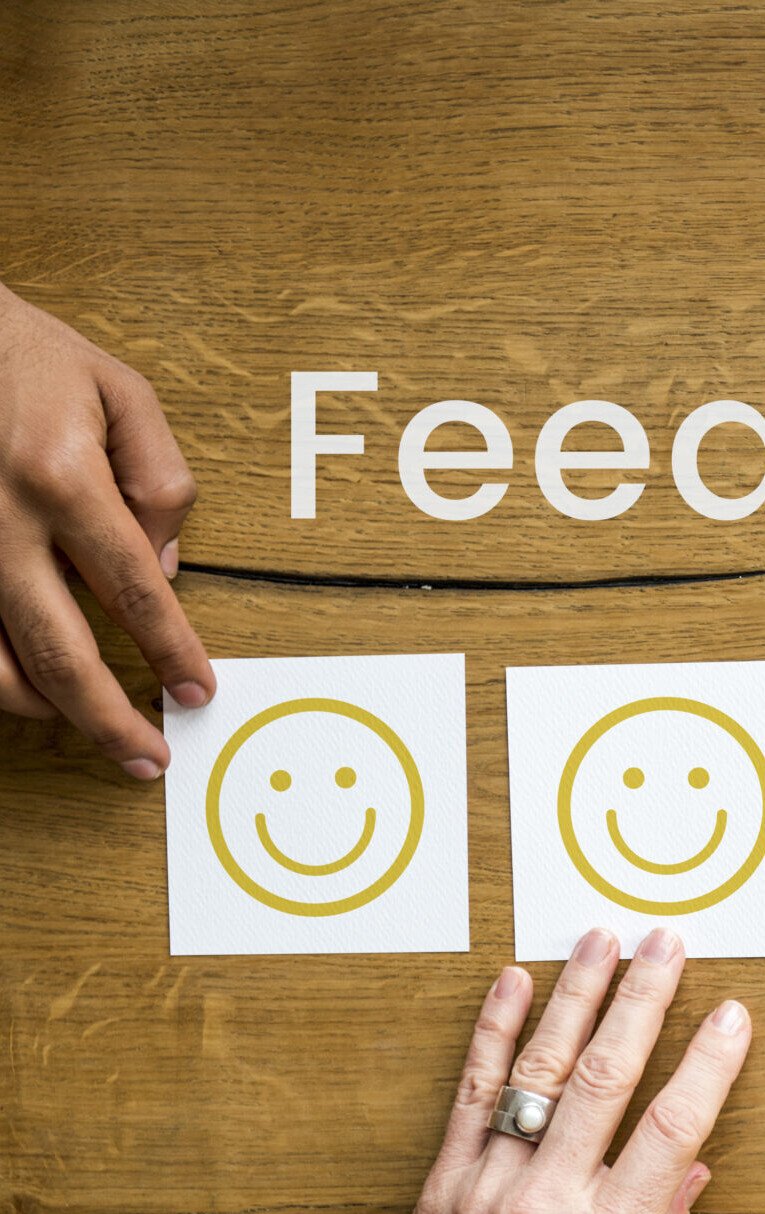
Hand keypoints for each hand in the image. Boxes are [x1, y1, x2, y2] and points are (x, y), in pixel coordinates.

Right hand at [0, 283, 213, 777]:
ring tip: (89, 726)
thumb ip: (160, 479)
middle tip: (148, 759)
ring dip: (46, 709)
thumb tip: (168, 567)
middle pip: (61, 651)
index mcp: (62, 478)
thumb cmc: (25, 355)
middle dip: (109, 719)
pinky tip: (28, 690)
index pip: (136, 591)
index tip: (197, 691)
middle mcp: (0, 521)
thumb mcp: (119, 391)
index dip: (172, 651)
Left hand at [260, 928, 749, 1213]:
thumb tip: (693, 1166)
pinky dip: (492, 1029)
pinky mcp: (445, 1175)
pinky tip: (512, 981)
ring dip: (575, 995)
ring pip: (541, 1069)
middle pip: (607, 1079)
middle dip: (643, 1000)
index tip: (732, 1015)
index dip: (706, 1066)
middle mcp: (551, 1204)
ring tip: (602, 939)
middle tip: (668, 943)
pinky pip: (472, 1089)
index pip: (669, 1132)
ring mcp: (492, 1182)